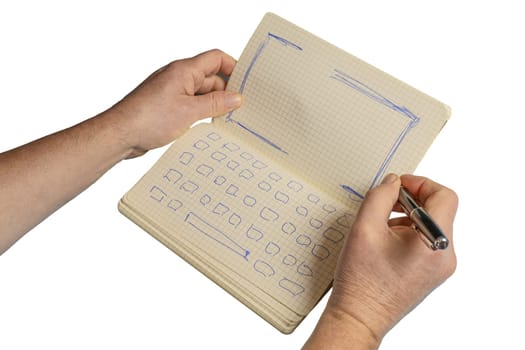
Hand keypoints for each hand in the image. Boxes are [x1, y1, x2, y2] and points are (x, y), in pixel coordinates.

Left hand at [109, 49, 241, 157]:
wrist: (120, 134)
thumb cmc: (147, 118)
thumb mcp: (189, 112)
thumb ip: (215, 104)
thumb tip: (236, 98)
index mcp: (183, 70)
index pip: (216, 59)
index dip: (233, 67)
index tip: (246, 83)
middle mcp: (178, 78)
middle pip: (211, 78)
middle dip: (226, 92)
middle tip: (239, 108)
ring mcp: (172, 92)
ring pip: (201, 94)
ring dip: (213, 105)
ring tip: (225, 120)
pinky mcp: (167, 107)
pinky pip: (191, 106)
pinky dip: (201, 113)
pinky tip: (207, 126)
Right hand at [304, 174, 457, 348]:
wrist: (360, 316)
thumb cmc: (361, 281)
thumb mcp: (364, 228)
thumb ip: (379, 197)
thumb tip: (393, 182)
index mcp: (435, 244)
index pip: (444, 197)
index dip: (420, 183)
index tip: (398, 186)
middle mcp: (445, 256)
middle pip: (439, 210)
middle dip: (411, 200)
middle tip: (385, 202)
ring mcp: (441, 267)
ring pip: (431, 224)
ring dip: (407, 216)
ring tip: (381, 226)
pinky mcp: (432, 273)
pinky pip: (426, 240)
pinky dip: (408, 232)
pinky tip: (386, 241)